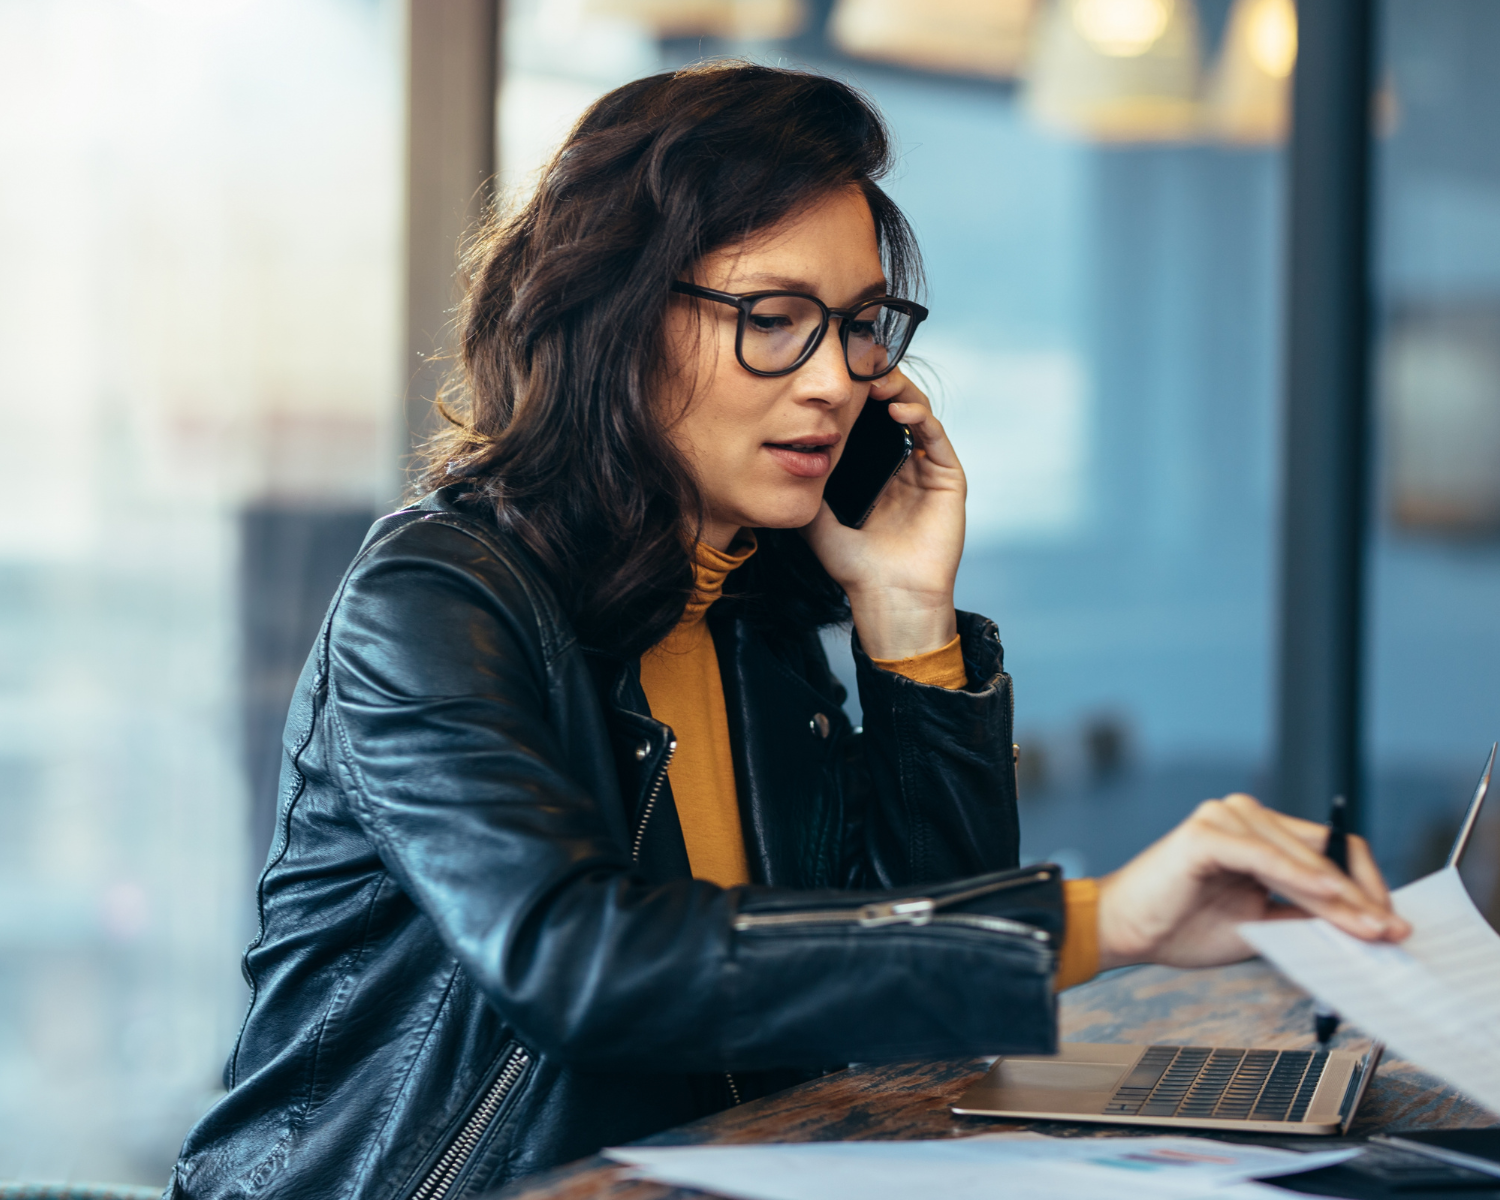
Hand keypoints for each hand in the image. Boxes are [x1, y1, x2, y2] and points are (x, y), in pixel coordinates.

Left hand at [803, 369, 964, 659]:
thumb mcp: (817, 519)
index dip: (858, 397)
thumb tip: (780, 458)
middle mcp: (905, 466)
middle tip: (859, 365)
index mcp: (878, 472)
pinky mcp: (950, 480)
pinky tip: (898, 409)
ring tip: (877, 380)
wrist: (887, 598)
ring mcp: (929, 471)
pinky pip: (937, 439)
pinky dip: (920, 418)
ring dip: (900, 392)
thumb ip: (805, 488)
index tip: (838, 377)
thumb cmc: (854, 568)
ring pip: (919, 415)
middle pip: (896, 409)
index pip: (870, 421)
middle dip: (880, 384)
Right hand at [1096, 793, 1410, 970]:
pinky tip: (1329, 899)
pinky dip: (1301, 879)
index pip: (1329, 851)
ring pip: (1302, 858)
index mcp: (1256, 832)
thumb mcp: (1258, 925)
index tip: (1387, 924)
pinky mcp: (1206, 834)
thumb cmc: (1177, 925)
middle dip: (1362, 896)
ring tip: (1369, 927)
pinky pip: (1266, 858)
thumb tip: (1359, 926)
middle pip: (1325, 852)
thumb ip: (1302, 916)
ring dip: (1340, 896)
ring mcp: (1224, 818)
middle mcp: (1243, 814)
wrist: (1120, 930)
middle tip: (1390, 931)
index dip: (1364, 887)